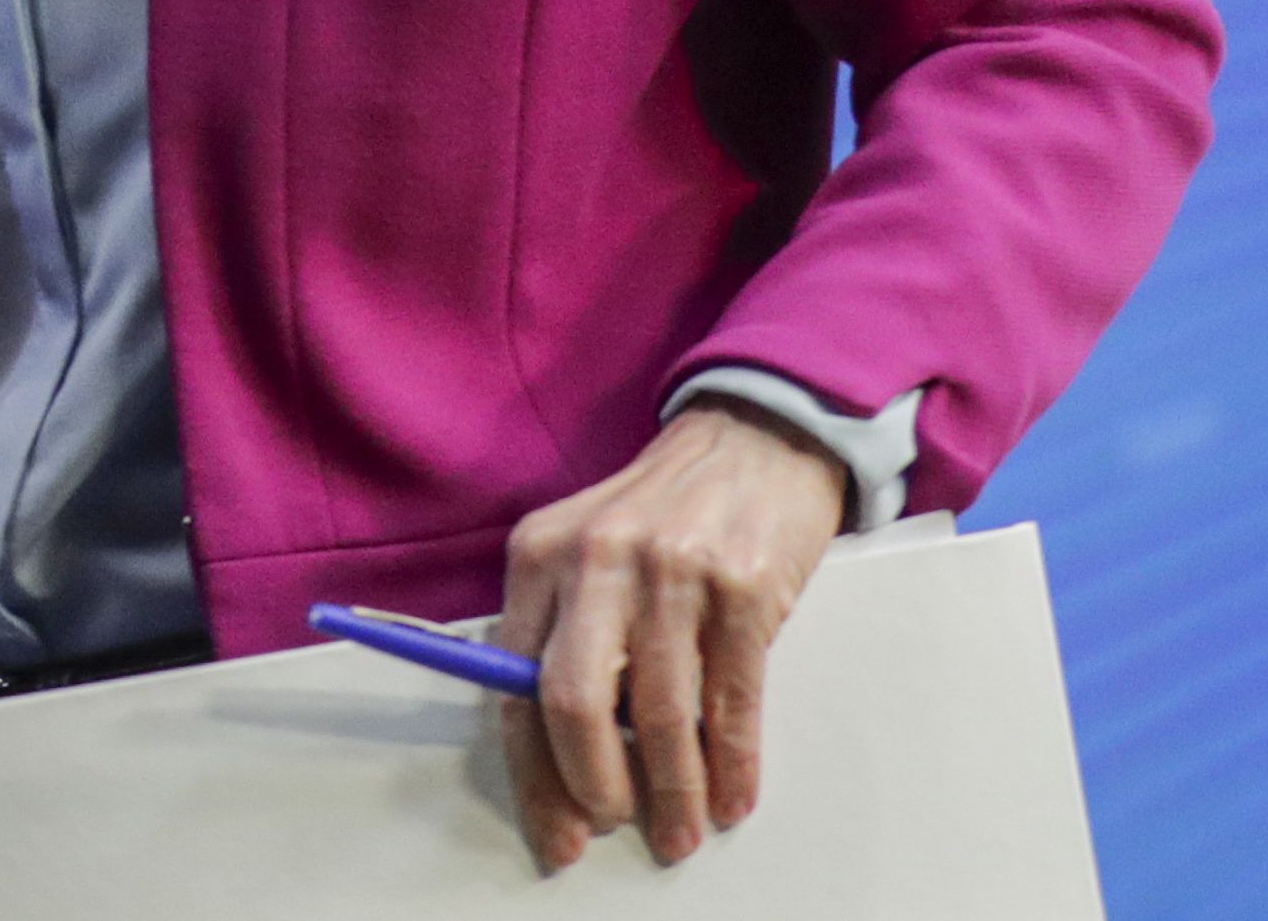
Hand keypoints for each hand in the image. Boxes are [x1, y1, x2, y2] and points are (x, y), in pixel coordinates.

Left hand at [491, 402, 846, 869]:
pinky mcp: (742, 584)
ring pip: (657, 712)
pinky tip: (731, 794)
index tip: (557, 832)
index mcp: (540, 554)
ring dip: (673, 791)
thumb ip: (563, 631)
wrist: (753, 436)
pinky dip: (731, 761)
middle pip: (574, 700)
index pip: (514, 684)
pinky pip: (730, 698)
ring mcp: (672, 570)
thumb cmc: (663, 513)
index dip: (535, 772)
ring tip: (682, 830)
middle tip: (614, 825)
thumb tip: (562, 754)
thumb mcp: (588, 549)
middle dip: (594, 785)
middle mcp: (597, 558)